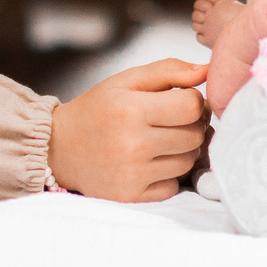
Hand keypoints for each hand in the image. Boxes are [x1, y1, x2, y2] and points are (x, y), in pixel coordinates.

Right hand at [49, 57, 208, 202]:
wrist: (59, 148)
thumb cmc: (98, 109)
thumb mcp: (127, 79)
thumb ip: (169, 71)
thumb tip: (207, 72)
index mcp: (131, 109)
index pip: (192, 106)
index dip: (193, 101)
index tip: (180, 100)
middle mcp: (133, 144)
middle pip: (195, 135)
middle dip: (191, 125)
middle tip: (172, 121)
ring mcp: (132, 173)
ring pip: (188, 161)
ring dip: (183, 150)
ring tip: (161, 140)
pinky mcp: (131, 196)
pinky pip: (174, 186)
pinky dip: (169, 174)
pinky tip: (151, 162)